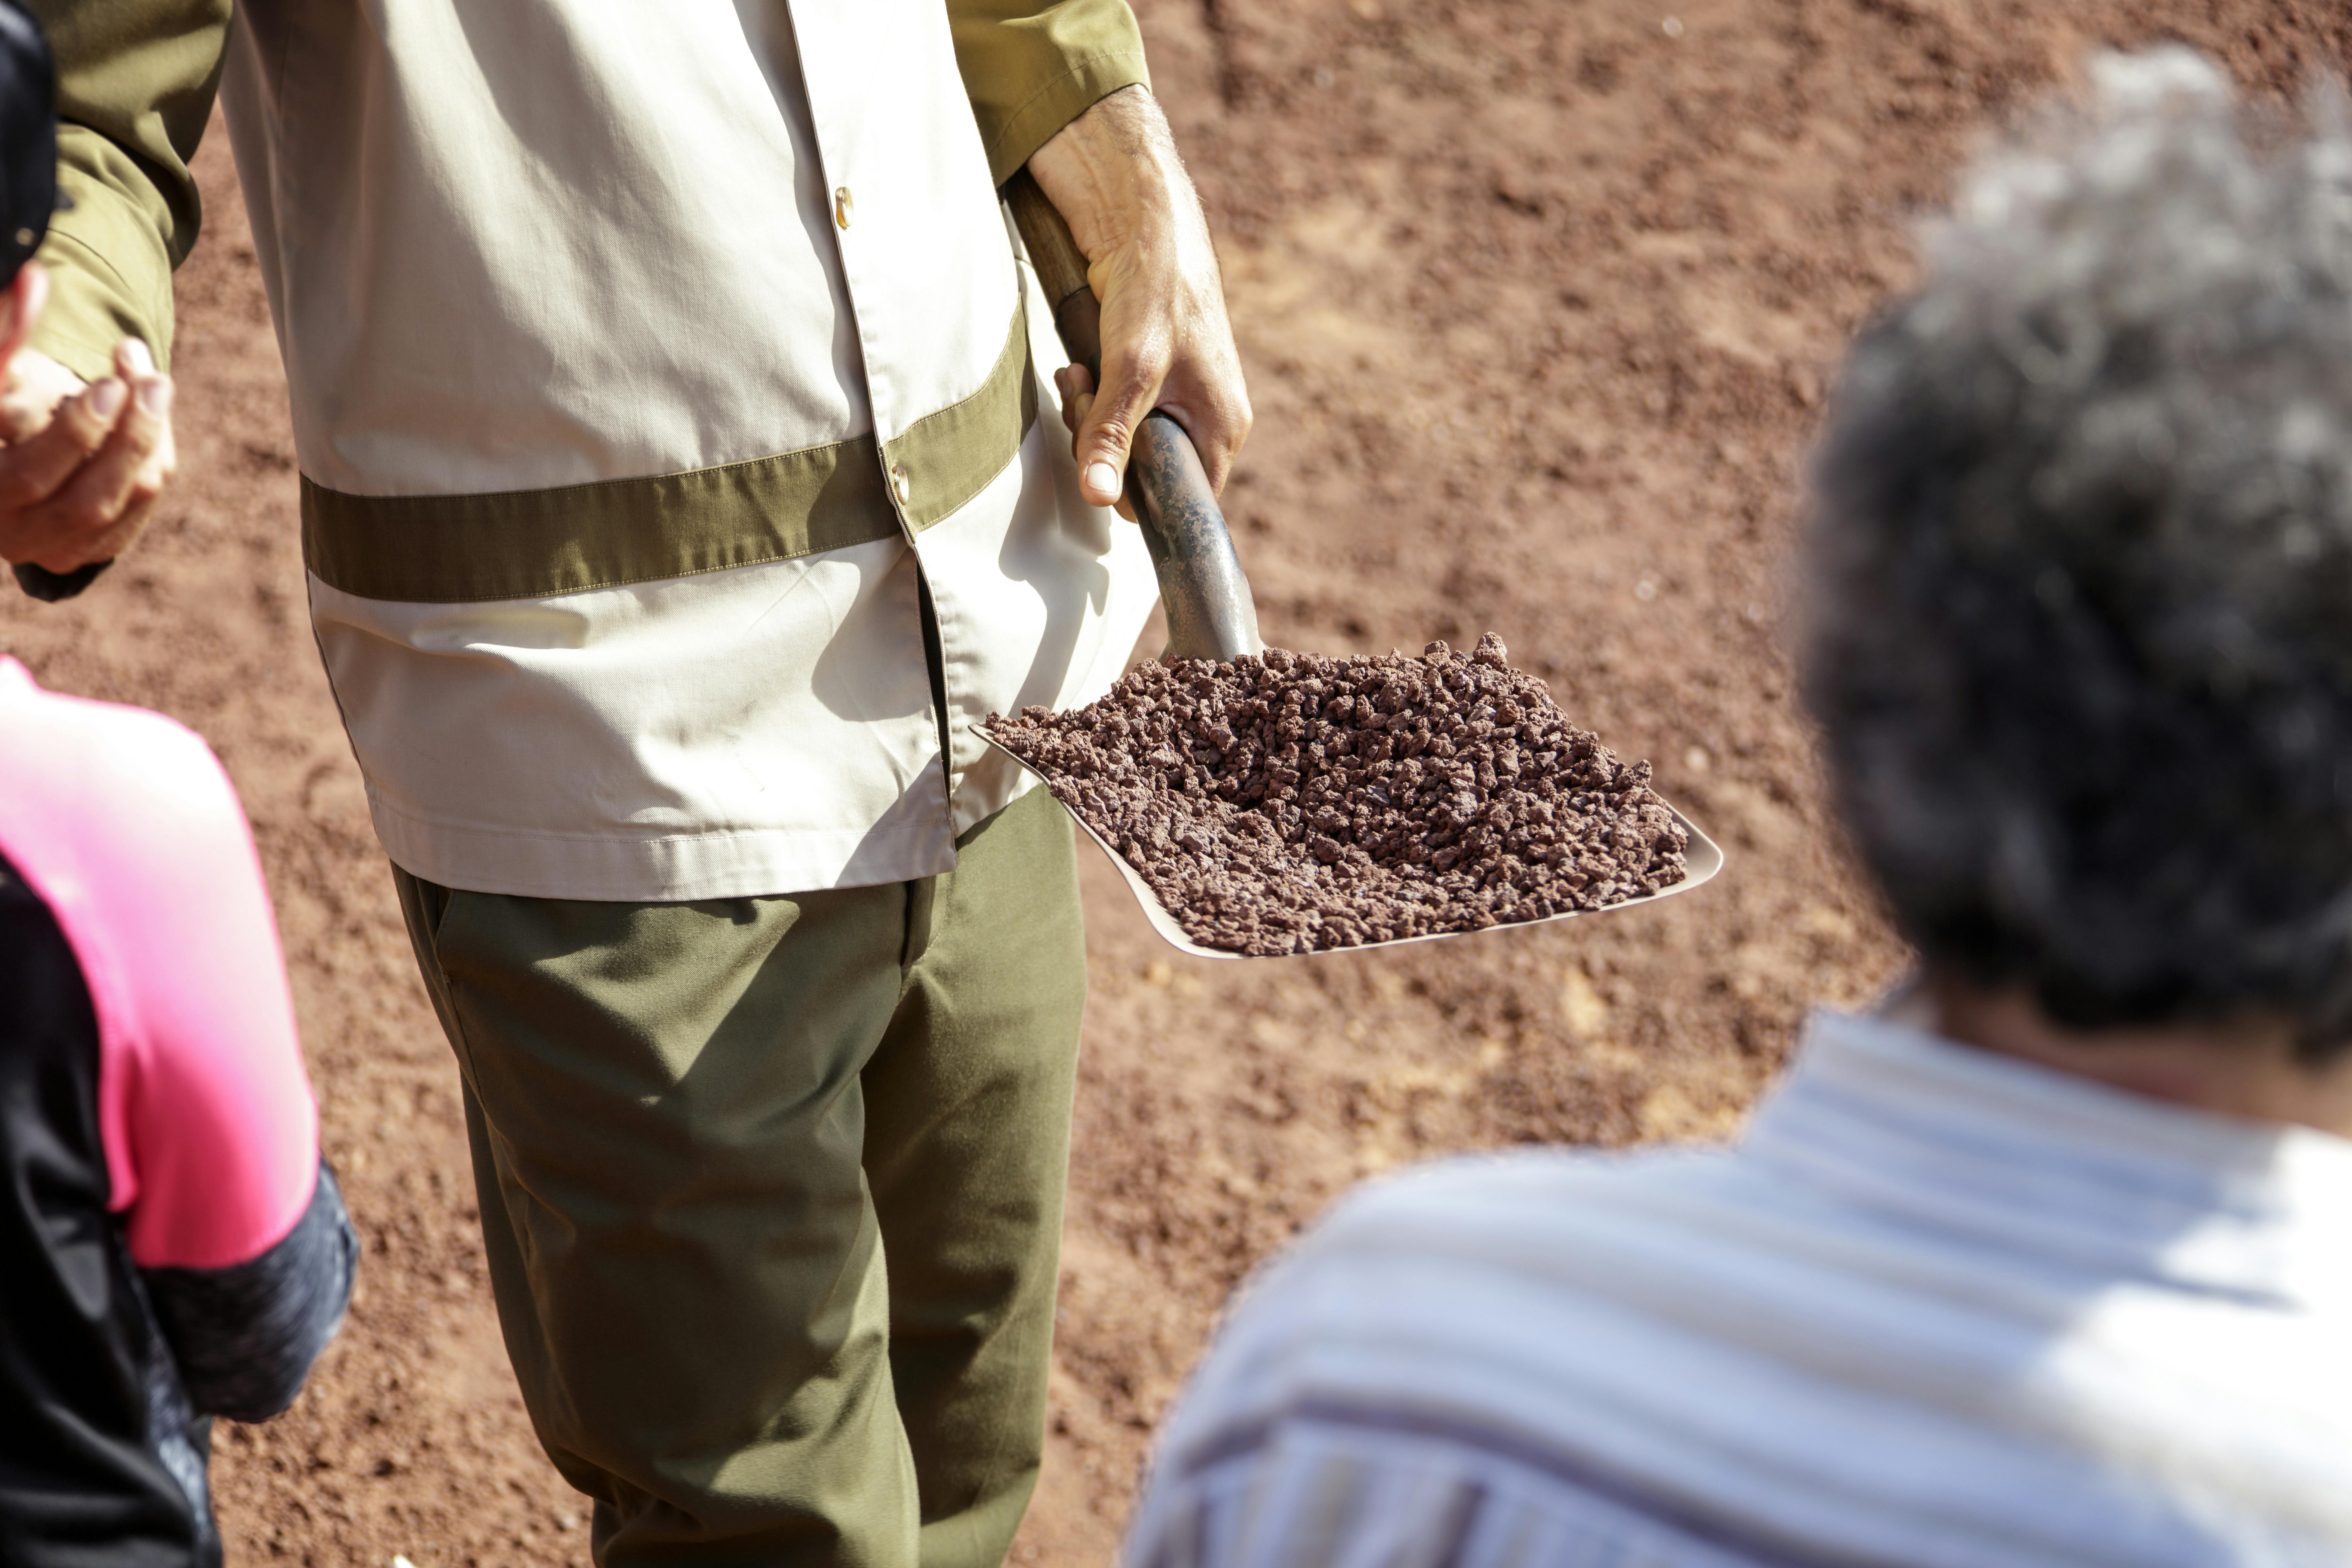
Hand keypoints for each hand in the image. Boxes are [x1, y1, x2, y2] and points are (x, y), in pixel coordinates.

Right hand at [0, 263, 178, 574]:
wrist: (19, 470)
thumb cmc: (9, 401)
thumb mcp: (12, 377)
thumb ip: (6, 336)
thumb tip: (31, 281)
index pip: (17, 459)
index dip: (71, 431)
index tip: (107, 384)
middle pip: (57, 486)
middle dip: (107, 431)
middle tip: (136, 378)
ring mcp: (38, 546)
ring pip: (109, 499)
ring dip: (141, 436)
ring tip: (152, 379)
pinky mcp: (81, 552)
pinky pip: (136, 505)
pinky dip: (152, 453)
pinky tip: (150, 410)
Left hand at [1027, 85, 1250, 512]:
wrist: (1145, 220)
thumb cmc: (1158, 286)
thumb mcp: (1131, 369)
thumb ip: (1112, 436)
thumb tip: (1100, 498)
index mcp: (1222, 426)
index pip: (1184, 500)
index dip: (1135, 491)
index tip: (1102, 454)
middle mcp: (1206, 417)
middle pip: (1145, 470)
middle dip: (1102, 440)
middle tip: (1086, 393)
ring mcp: (1178, 395)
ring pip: (1123, 438)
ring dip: (1090, 412)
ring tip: (1083, 370)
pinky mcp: (1150, 374)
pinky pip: (1115, 407)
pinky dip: (1091, 390)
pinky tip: (1083, 361)